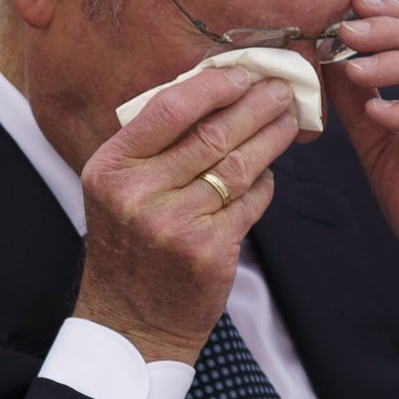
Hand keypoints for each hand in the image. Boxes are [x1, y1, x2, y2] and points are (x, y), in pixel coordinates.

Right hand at [76, 65, 295, 364]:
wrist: (130, 323)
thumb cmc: (129, 248)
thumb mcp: (117, 192)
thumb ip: (152, 147)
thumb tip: (212, 93)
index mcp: (110, 169)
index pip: (169, 109)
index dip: (214, 86)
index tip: (244, 74)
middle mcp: (138, 194)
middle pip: (212, 134)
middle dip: (256, 105)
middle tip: (283, 89)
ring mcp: (175, 224)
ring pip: (239, 166)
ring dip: (271, 139)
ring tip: (288, 121)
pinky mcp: (209, 251)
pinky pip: (251, 203)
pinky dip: (264, 184)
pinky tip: (268, 174)